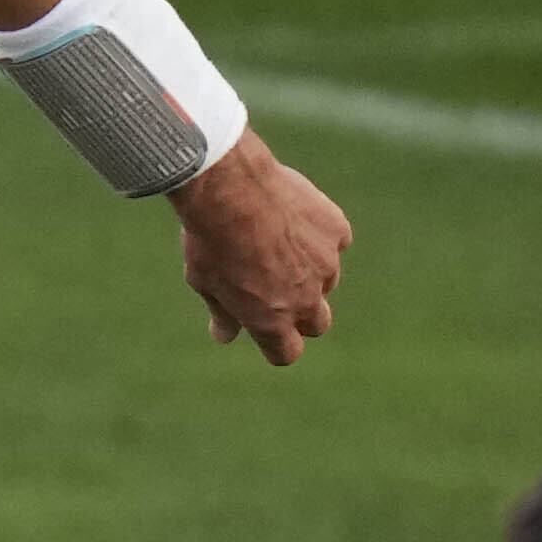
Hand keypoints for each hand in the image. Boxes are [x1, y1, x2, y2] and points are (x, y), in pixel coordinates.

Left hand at [169, 131, 350, 363]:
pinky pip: (335, 241)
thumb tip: (225, 336)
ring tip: (277, 241)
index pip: (287, 353)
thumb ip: (223, 312)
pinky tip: (293, 216)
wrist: (230, 188)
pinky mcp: (337, 231)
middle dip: (302, 313)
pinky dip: (320, 235)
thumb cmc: (209, 238)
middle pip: (318, 323)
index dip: (277, 344)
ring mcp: (327, 265)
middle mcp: (305, 299)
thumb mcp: (204, 281)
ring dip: (310, 270)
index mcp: (272, 321)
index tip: (266, 329)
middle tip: (277, 287)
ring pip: (328, 279)